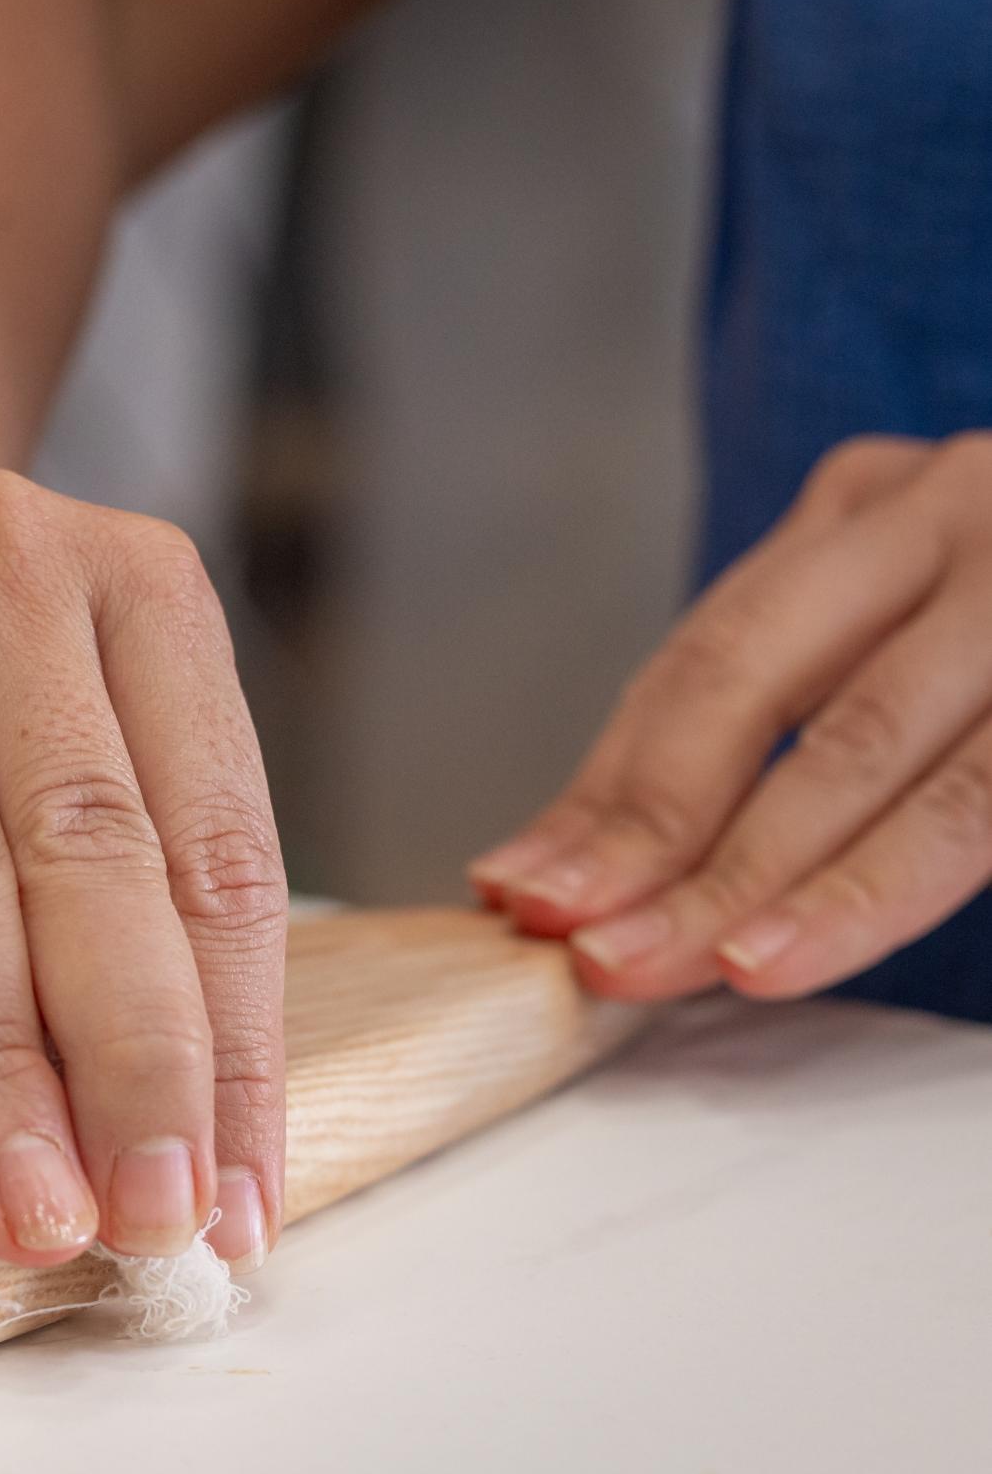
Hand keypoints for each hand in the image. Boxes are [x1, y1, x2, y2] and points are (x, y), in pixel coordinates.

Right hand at [0, 469, 286, 1268]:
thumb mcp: (78, 738)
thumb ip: (144, 911)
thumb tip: (201, 1162)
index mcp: (139, 585)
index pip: (216, 844)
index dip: (237, 1042)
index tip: (234, 1199)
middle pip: (83, 851)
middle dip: (126, 1063)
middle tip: (142, 1221)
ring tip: (28, 1215)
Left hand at [473, 433, 991, 1000]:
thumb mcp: (907, 620)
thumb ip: (784, 715)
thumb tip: (581, 864)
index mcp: (881, 506)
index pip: (707, 664)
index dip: (613, 788)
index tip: (525, 892)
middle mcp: (971, 509)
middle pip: (792, 698)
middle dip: (688, 844)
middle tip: (604, 958)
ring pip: (925, 752)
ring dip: (826, 878)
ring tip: (736, 966)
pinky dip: (927, 865)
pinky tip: (853, 937)